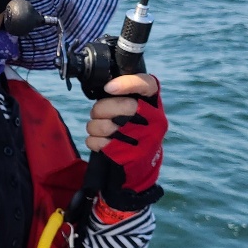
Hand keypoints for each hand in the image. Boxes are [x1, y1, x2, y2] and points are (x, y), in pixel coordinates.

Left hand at [86, 74, 166, 202]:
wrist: (141, 164)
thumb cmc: (135, 130)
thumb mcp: (139, 110)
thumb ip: (126, 96)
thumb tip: (105, 85)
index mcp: (154, 105)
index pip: (147, 85)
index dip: (127, 83)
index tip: (108, 88)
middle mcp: (153, 120)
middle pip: (121, 106)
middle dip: (100, 108)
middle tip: (97, 113)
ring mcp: (143, 139)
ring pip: (104, 125)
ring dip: (94, 126)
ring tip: (98, 128)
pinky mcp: (130, 155)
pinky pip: (99, 142)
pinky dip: (93, 141)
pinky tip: (99, 142)